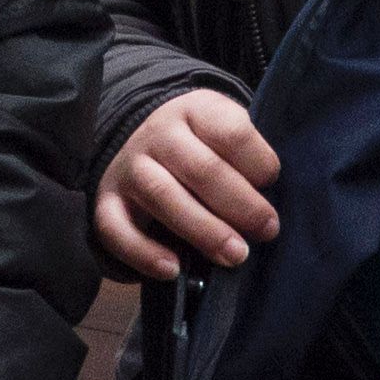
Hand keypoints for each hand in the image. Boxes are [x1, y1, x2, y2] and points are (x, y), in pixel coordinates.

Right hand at [94, 94, 282, 281]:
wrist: (138, 136)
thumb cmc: (200, 145)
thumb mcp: (224, 130)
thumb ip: (247, 156)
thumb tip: (271, 201)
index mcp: (196, 110)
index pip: (231, 132)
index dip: (259, 162)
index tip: (273, 183)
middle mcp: (158, 134)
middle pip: (202, 169)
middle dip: (241, 205)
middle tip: (267, 231)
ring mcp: (129, 167)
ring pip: (163, 196)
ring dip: (204, 230)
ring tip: (235, 255)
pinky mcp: (106, 200)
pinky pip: (117, 229)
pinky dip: (143, 252)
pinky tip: (173, 269)